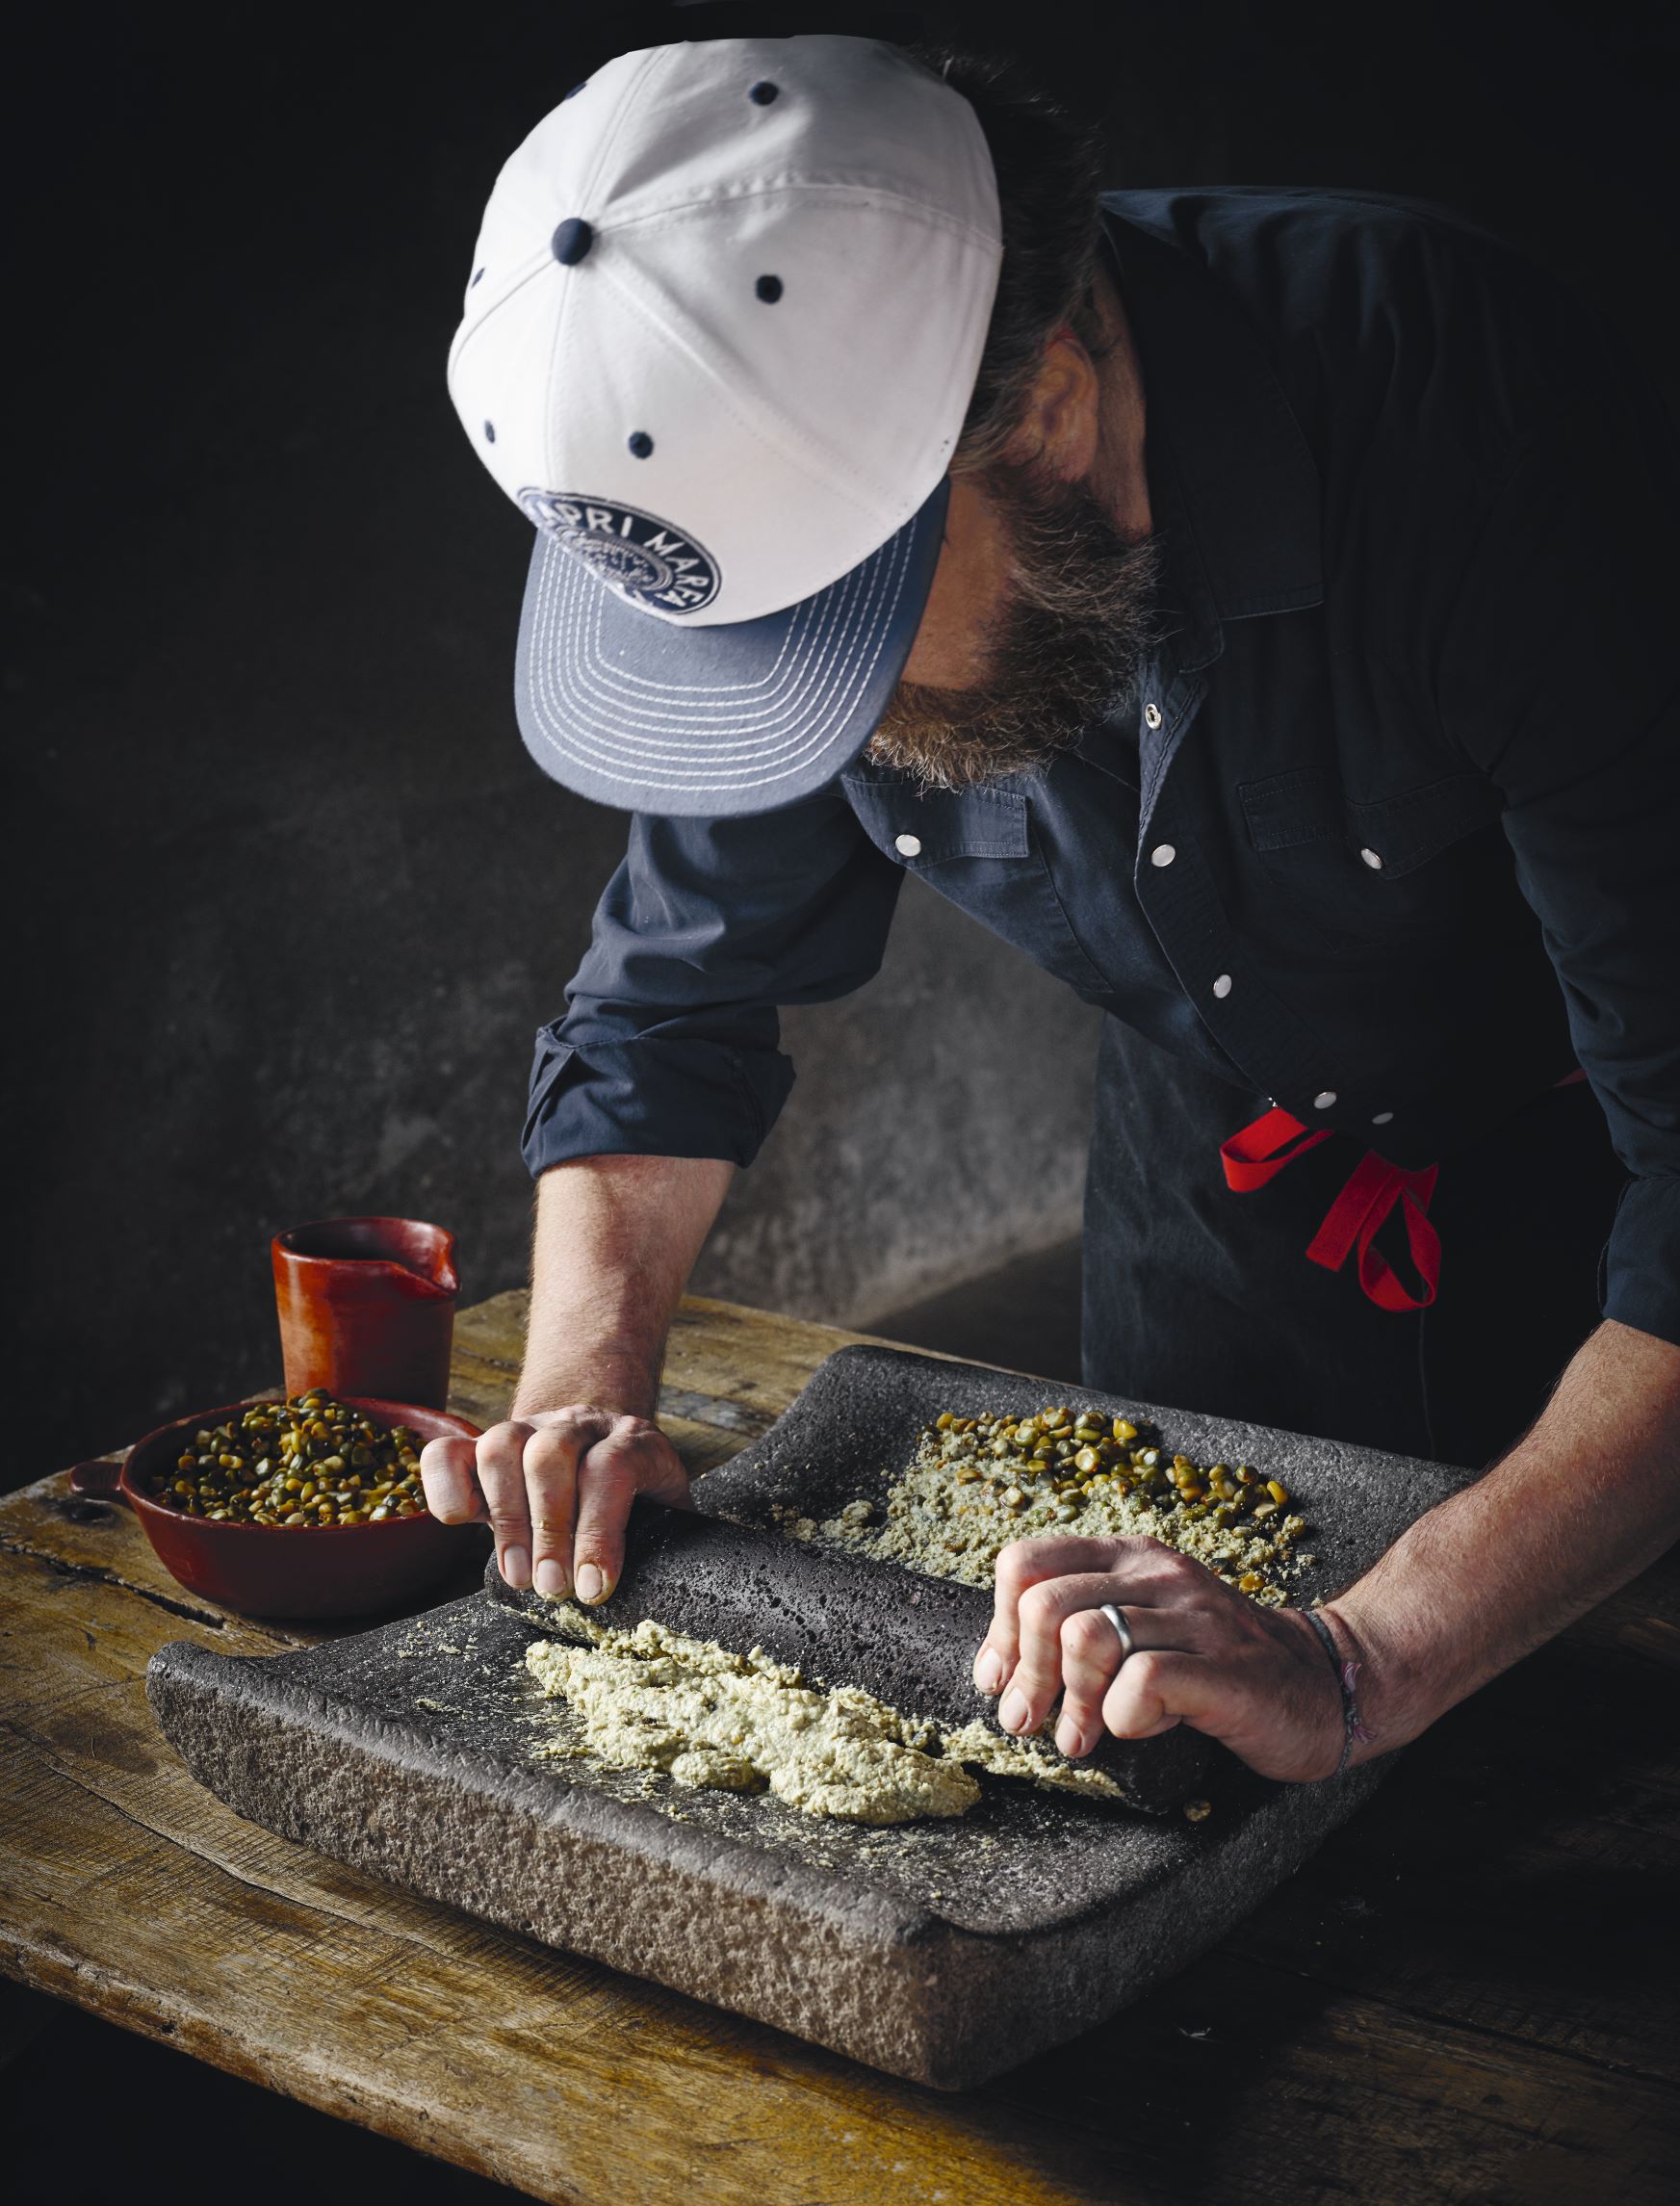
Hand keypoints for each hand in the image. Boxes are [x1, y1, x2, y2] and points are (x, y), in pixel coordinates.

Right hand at [418, 1405, 690, 1603]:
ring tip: (518, 1577)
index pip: (614, 1469)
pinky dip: (444, 1488)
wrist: (602, 1442)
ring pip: (501, 1443)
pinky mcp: (482, 1446)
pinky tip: (464, 1525)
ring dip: (505, 1517)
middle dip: (549, 1528)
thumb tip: (673, 1600)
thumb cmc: (638, 1498)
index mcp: (633, 1440)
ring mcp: (527, 1429)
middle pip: (552, 1454)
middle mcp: (579, 1424)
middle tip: (551, 1587)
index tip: (593, 1589)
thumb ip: (668, 1541)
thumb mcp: (666, 1511)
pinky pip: (446, 1452)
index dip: (600, 1531)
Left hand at [971, 1534, 1346, 1781]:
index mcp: (1128, 1558)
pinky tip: (1141, 1729)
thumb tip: (999, 1670)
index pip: (1026, 1563)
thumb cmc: (1217, 1666)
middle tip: (1032, 1723)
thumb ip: (1078, 1631)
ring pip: (1086, 1638)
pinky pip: (1142, 1684)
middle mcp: (1158, 1575)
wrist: (1322, 1685)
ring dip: (1071, 1703)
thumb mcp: (1142, 1628)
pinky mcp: (1224, 1669)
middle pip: (1045, 1605)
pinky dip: (1124, 1718)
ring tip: (1080, 1739)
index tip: (1002, 1679)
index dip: (999, 1627)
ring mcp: (1194, 1617)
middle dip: (1027, 1675)